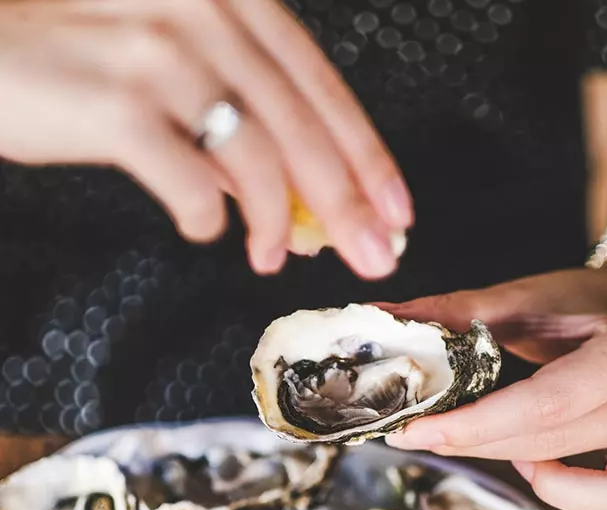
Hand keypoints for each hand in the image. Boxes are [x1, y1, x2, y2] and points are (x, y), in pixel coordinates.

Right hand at [0, 0, 411, 276]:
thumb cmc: (80, 59)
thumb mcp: (175, 68)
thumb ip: (240, 121)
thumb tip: (302, 205)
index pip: (320, 85)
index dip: (367, 155)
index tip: (396, 210)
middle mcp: (201, 9)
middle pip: (302, 124)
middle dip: (347, 202)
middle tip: (374, 255)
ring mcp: (159, 50)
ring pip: (256, 154)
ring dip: (275, 220)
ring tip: (272, 258)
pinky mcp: (118, 102)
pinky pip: (191, 180)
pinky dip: (206, 216)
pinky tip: (204, 228)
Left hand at [381, 255, 606, 509]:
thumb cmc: (582, 301)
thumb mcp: (524, 297)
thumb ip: (456, 313)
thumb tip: (382, 318)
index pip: (543, 406)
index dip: (473, 426)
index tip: (413, 431)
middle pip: (552, 447)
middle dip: (475, 445)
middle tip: (420, 432)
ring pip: (590, 488)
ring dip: (526, 472)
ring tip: (496, 442)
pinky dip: (596, 504)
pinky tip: (549, 479)